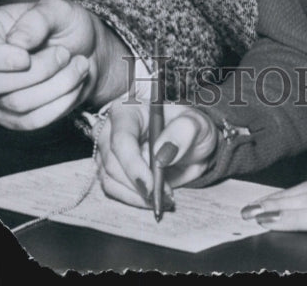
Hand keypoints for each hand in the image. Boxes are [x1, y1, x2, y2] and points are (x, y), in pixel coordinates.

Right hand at [0, 0, 132, 129]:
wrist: (86, 50)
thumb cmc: (65, 24)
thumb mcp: (56, 9)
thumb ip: (37, 20)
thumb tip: (17, 42)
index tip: (25, 57)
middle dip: (39, 70)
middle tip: (64, 53)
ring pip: (17, 104)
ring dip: (57, 85)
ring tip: (78, 65)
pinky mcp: (13, 118)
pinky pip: (32, 120)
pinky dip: (60, 103)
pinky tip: (75, 84)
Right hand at [97, 97, 217, 206]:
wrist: (191, 144)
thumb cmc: (191, 127)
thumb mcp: (197, 124)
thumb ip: (184, 132)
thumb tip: (161, 155)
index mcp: (130, 107)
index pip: (122, 138)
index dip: (133, 165)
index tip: (151, 185)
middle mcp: (113, 127)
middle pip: (112, 162)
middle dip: (138, 184)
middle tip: (165, 194)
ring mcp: (109, 149)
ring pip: (110, 179)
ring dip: (136, 195)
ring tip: (164, 196)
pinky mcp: (111, 169)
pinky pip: (114, 190)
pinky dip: (134, 199)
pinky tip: (155, 198)